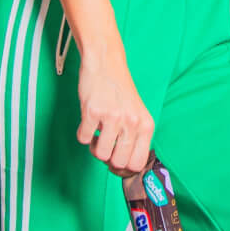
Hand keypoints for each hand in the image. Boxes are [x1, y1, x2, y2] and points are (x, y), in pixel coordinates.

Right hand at [77, 45, 153, 176]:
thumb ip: (135, 137)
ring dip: (95, 147)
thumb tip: (123, 165)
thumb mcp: (137, 114)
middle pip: (118, 162)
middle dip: (108, 157)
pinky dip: (84, 134)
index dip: (125, 167)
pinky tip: (89, 121)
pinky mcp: (93, 111)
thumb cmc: (120, 90)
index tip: (116, 161)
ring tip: (98, 132)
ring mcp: (113, 117)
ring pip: (101, 154)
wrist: (106, 63)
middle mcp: (132, 122)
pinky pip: (84, 139)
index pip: (138, 163)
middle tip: (105, 143)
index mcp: (146, 125)